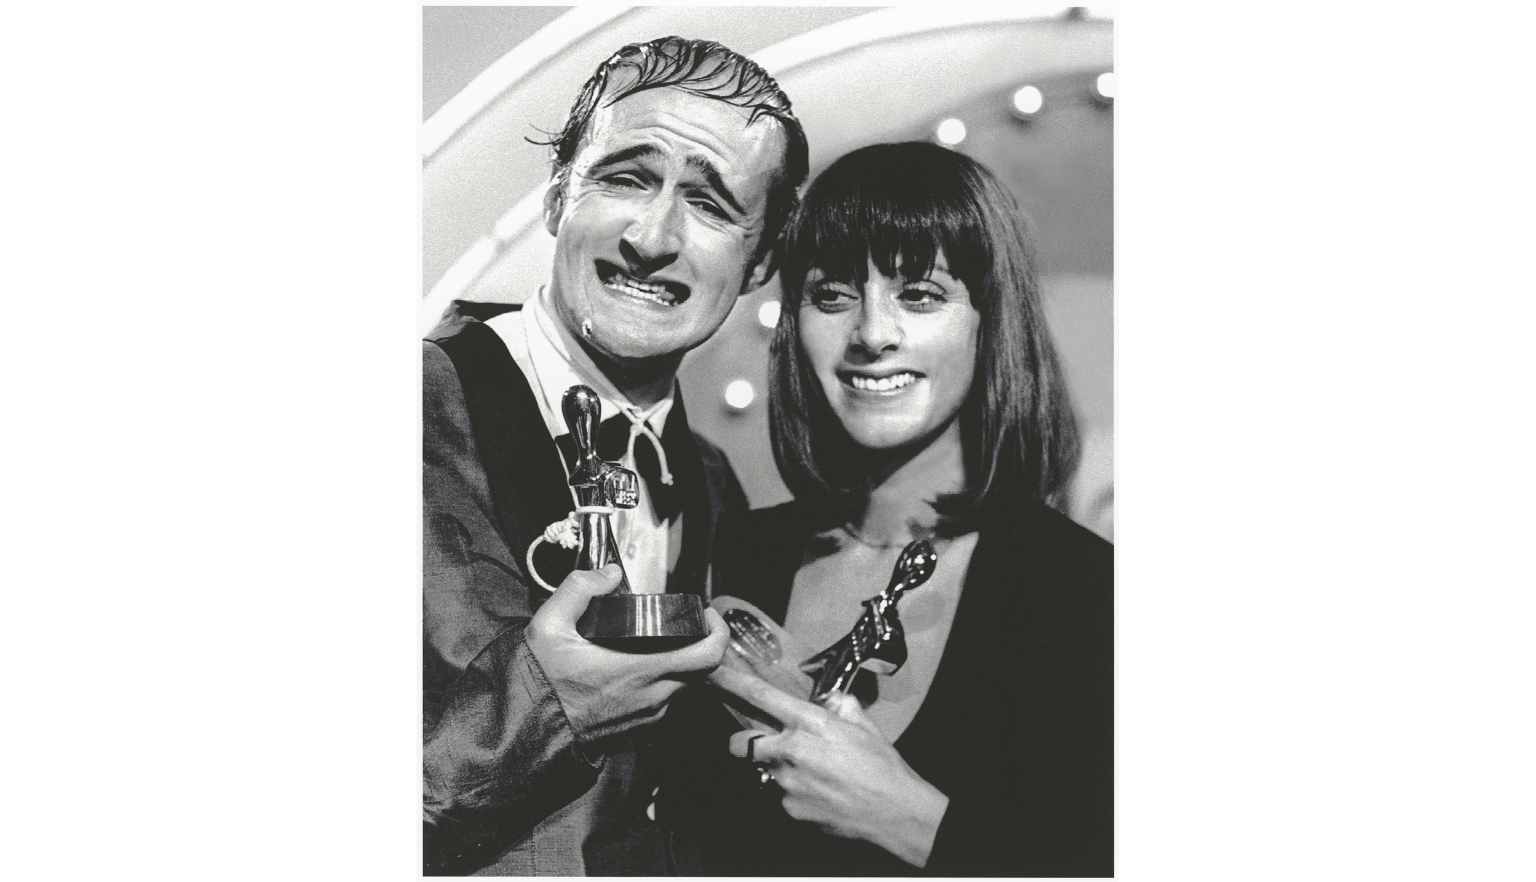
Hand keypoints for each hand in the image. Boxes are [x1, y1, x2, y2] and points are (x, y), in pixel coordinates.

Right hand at [525, 564, 729, 742]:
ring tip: (665, 639)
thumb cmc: (540, 680)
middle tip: (690, 621)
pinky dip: (667, 680)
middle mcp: (653, 697)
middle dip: (704, 642)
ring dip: (685, 662)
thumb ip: (579, 590)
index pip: (707, 656)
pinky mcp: (639, 727)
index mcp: (640, 671)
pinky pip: (667, 701)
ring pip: (686, 686)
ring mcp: (648, 716)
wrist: (526, 730)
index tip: (707, 613)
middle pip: (704, 671)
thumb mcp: (548, 626)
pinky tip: (645, 663)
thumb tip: (610, 573)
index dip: (718, 631)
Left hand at [712, 666, 949, 867]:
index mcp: (809, 723)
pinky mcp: (789, 809)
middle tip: (768, 745)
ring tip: (814, 776)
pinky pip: (780, 797)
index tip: (710, 674)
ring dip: (780, 770)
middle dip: (745, 743)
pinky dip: (795, 794)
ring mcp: (786, 783)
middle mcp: (791, 751)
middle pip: (741, 743)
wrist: (895, 811)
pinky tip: (821, 795)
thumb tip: (828, 699)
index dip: (730, 684)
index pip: (760, 697)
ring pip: (764, 772)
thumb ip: (839, 705)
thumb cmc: (882, 766)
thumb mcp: (863, 724)